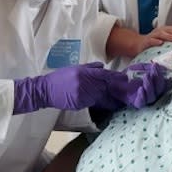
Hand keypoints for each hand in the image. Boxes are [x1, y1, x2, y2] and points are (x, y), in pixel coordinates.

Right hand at [13, 62, 128, 113]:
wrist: (45, 89)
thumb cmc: (60, 77)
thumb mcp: (75, 68)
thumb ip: (90, 67)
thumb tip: (103, 67)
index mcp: (83, 72)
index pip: (103, 74)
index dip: (115, 77)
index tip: (124, 79)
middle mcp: (84, 83)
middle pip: (104, 86)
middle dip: (115, 89)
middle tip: (126, 91)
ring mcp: (82, 94)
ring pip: (100, 96)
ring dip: (110, 98)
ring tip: (120, 100)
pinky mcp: (79, 103)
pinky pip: (93, 103)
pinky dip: (100, 103)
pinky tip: (108, 104)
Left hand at [117, 62, 171, 107]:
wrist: (114, 81)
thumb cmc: (130, 75)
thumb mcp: (140, 67)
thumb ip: (150, 67)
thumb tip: (163, 67)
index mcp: (156, 85)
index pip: (166, 85)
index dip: (165, 77)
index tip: (159, 68)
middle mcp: (152, 93)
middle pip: (160, 90)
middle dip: (158, 79)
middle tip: (154, 69)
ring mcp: (144, 99)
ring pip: (152, 96)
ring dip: (150, 86)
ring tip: (147, 76)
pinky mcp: (136, 103)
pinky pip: (142, 102)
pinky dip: (142, 96)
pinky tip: (141, 89)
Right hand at [137, 25, 171, 54]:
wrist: (139, 45)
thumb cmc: (154, 43)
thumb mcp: (164, 40)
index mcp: (165, 31)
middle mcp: (160, 31)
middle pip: (170, 30)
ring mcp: (153, 36)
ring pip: (161, 34)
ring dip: (168, 36)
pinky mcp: (146, 41)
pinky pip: (151, 40)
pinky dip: (156, 41)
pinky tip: (160, 43)